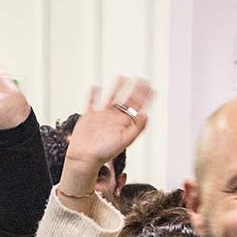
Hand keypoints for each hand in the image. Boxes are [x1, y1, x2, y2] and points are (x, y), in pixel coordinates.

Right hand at [60, 78, 152, 192]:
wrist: (85, 158)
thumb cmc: (104, 153)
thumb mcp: (125, 140)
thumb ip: (137, 128)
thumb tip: (146, 115)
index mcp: (124, 122)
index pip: (137, 105)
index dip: (145, 96)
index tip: (151, 87)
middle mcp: (114, 118)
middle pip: (127, 99)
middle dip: (135, 89)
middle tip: (141, 79)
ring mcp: (101, 116)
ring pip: (111, 98)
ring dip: (116, 87)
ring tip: (122, 77)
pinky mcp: (88, 116)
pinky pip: (91, 102)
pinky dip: (92, 95)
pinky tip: (95, 87)